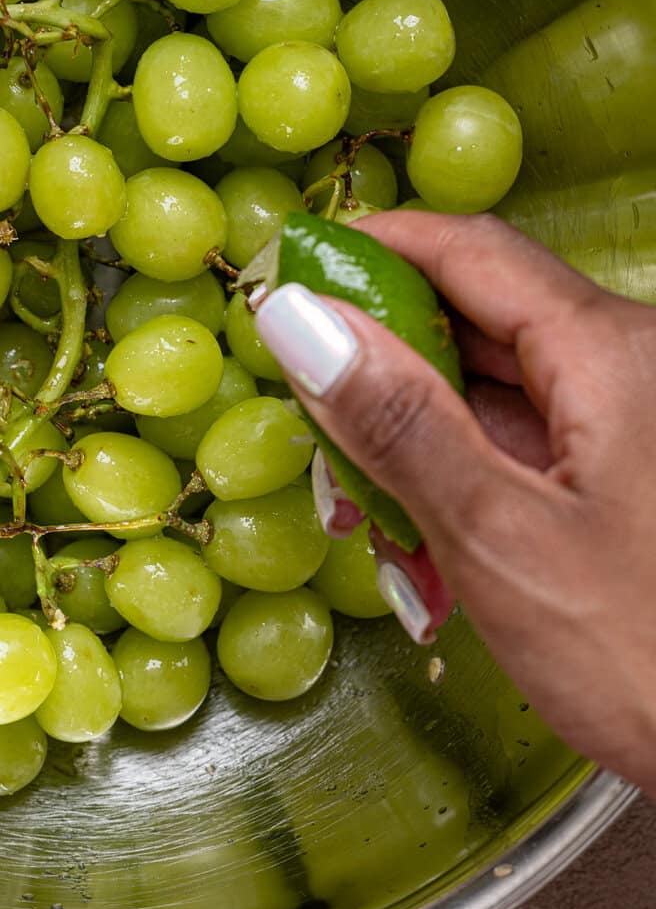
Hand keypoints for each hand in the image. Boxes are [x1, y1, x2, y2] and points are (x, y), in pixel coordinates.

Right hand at [255, 211, 655, 795]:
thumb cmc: (651, 659)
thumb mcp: (498, 538)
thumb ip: (396, 420)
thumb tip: (303, 318)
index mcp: (615, 353)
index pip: (468, 250)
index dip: (369, 250)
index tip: (289, 271)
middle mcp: (634, 367)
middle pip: (478, 319)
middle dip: (382, 371)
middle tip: (309, 421)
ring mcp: (635, 422)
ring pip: (496, 390)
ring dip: (418, 443)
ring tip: (371, 518)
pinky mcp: (632, 475)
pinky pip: (527, 445)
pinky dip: (465, 482)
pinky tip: (427, 547)